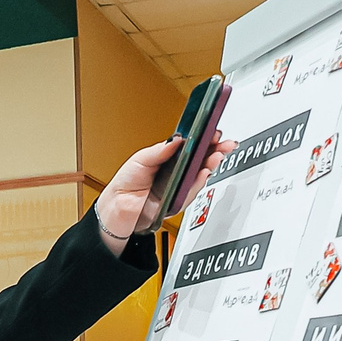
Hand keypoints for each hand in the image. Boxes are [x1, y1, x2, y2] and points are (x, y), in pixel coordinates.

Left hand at [94, 134, 238, 249]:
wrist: (116, 207)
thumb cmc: (125, 183)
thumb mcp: (141, 159)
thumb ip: (160, 150)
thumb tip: (177, 139)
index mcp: (170, 158)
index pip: (192, 147)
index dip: (205, 140)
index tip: (214, 133)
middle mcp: (178, 172)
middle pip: (202, 160)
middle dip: (216, 151)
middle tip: (224, 144)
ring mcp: (179, 187)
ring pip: (201, 175)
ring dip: (211, 164)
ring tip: (216, 155)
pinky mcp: (178, 201)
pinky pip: (192, 191)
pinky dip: (199, 182)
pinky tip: (203, 172)